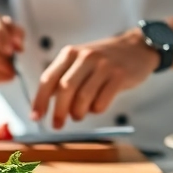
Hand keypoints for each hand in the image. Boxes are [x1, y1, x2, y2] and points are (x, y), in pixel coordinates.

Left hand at [31, 29, 156, 128]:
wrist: (136, 47)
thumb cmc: (104, 59)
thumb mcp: (80, 60)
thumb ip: (63, 77)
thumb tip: (45, 103)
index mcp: (70, 53)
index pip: (48, 78)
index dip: (40, 100)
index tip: (36, 117)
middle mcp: (85, 57)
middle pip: (65, 88)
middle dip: (59, 111)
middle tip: (57, 125)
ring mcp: (104, 65)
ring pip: (83, 97)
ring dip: (78, 113)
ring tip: (78, 115)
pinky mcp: (120, 75)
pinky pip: (102, 101)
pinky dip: (96, 110)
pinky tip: (97, 107)